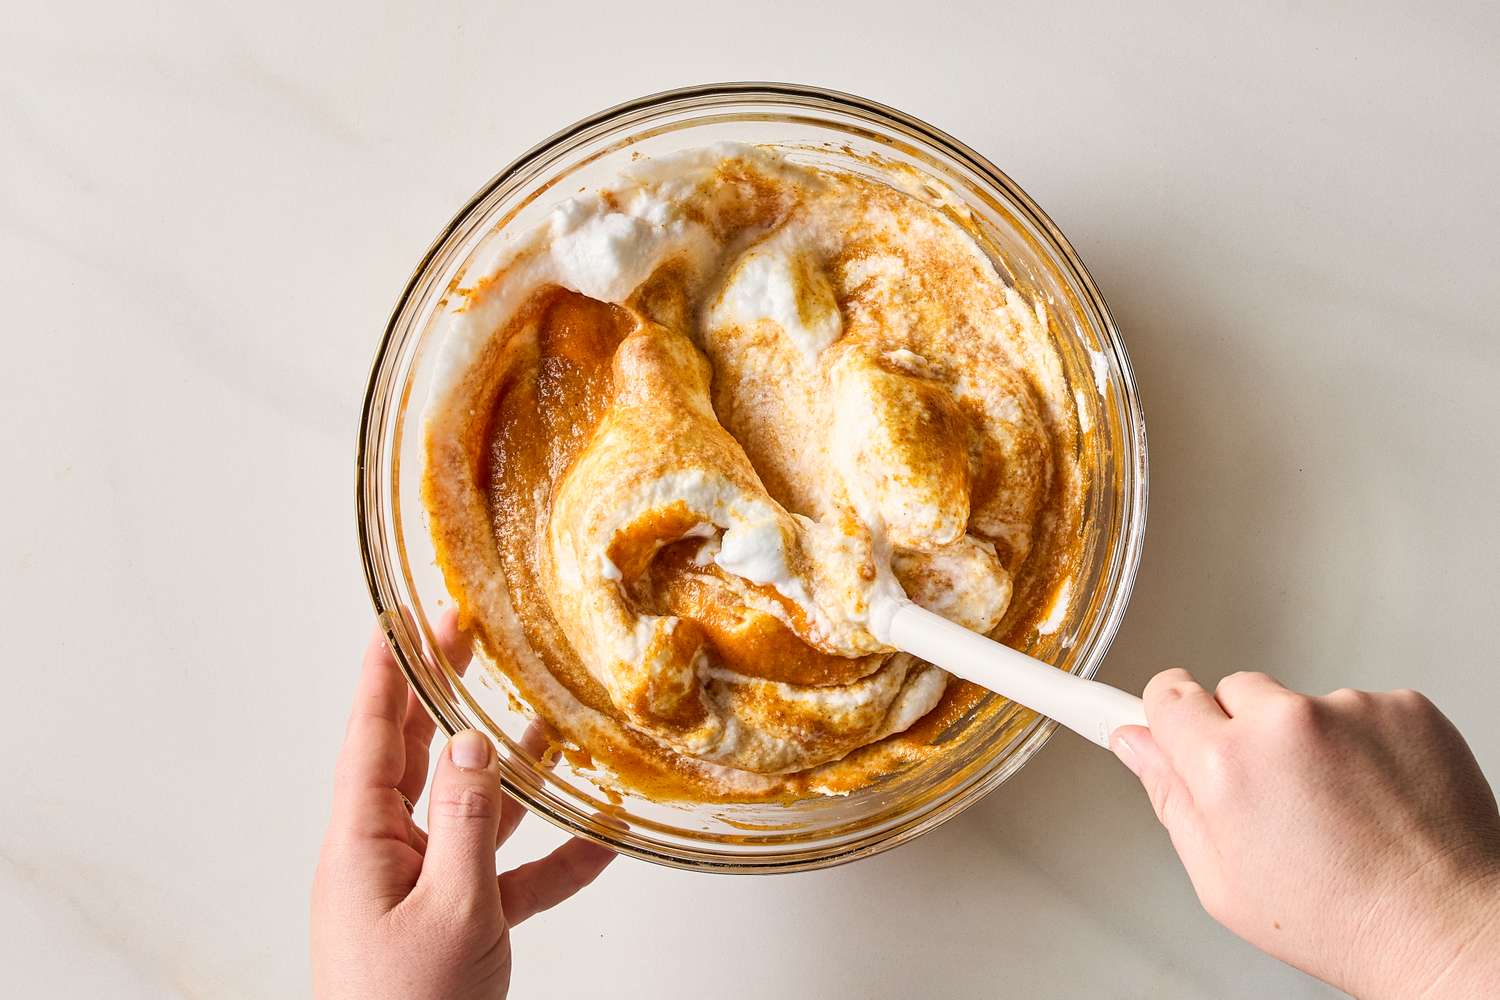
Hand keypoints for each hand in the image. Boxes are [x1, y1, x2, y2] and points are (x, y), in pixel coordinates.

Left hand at [311, 620, 614, 999]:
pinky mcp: (456, 925)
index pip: (371, 737)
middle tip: (469, 637)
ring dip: (513, 776)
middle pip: (416, 759)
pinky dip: (550, 861)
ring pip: (469, 813)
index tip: (399, 617)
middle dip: (445, 697)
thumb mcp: (451, 910)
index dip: (385, 672)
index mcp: (362, 846)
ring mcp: (421, 890)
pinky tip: (599, 844)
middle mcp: (385, 858)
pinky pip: (506, 878)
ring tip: (548, 725)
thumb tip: (470, 744)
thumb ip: (465, 821)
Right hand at [1112, 672, 1499, 997]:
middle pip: (1234, 691)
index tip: (1172, 718)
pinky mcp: (1404, 706)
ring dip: (1308, 740)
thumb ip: (1170, 799)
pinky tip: (1378, 795)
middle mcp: (1285, 723)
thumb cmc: (1343, 921)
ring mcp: (1350, 709)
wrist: (1449, 928)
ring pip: (1301, 703)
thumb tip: (1137, 745)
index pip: (1168, 694)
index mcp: (1227, 765)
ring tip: (1340, 807)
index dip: (1170, 714)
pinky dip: (1366, 742)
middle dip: (1242, 732)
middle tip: (1273, 793)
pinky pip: (1361, 708)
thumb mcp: (1222, 883)